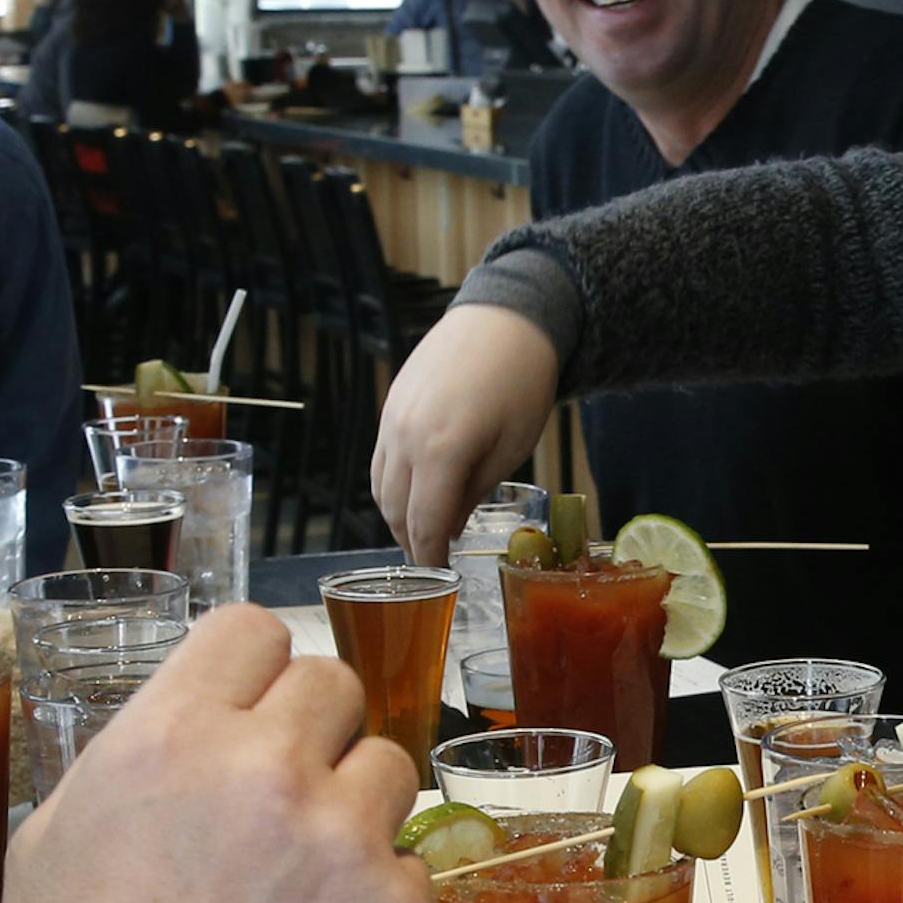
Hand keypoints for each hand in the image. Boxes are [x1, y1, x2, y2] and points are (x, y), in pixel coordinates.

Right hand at [0, 607, 432, 902]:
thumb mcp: (59, 842)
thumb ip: (139, 762)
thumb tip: (190, 726)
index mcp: (169, 737)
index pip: (254, 631)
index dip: (258, 672)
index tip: (259, 709)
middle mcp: (262, 770)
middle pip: (337, 685)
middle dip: (316, 736)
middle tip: (288, 803)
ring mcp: (341, 839)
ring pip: (393, 768)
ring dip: (360, 813)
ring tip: (304, 888)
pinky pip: (416, 867)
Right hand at [369, 304, 560, 567]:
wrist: (504, 320)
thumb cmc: (521, 385)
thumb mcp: (510, 449)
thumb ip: (473, 492)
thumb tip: (449, 527)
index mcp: (441, 452)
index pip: (425, 524)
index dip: (431, 558)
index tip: (441, 582)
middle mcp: (405, 438)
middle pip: (396, 511)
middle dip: (413, 542)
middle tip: (433, 564)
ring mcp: (391, 420)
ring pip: (380, 487)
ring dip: (398, 517)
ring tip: (424, 534)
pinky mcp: (389, 406)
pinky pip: (380, 460)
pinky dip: (392, 486)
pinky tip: (414, 496)